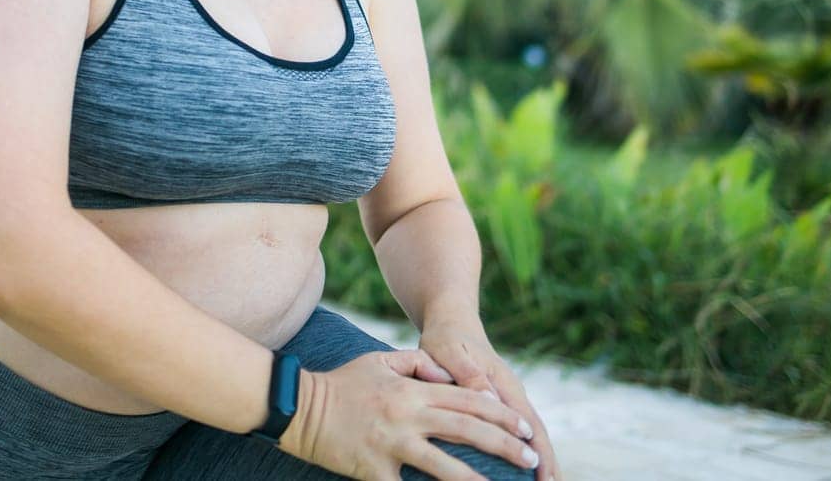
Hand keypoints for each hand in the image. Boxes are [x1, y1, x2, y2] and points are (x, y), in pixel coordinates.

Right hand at [278, 349, 539, 480]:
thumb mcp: (379, 361)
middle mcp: (409, 415)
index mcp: (413, 390)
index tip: (523, 428)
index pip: (467, 400)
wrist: (299, 407)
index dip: (499, 414)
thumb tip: (443, 372)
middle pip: (467, 431)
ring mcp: (393, 444)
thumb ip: (415, 364)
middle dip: (504, 445)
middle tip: (530, 458)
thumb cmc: (341, 383)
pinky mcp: (375, 470)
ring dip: (479, 480)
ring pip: (446, 466)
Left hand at [418, 315, 561, 480]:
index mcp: (504, 384)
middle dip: (548, 462)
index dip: (538, 453)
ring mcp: (508, 398)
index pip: (528, 425)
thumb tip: (492, 403)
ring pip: (531, 433)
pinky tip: (523, 469)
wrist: (452, 320)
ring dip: (541, 459)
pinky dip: (526, 450)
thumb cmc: (446, 336)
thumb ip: (469, 375)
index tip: (544, 478)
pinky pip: (517, 430)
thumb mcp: (450, 350)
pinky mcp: (499, 402)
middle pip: (537, 433)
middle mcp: (512, 393)